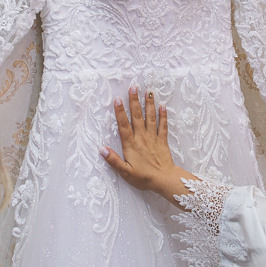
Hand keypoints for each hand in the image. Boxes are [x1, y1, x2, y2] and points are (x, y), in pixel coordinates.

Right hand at [101, 87, 197, 204]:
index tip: (118, 99)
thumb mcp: (125, 172)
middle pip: (137, 116)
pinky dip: (163, 115)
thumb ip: (113, 160)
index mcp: (131, 144)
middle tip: (133, 87)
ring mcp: (153, 138)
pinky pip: (163, 126)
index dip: (120, 112)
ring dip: (148, 104)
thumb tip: (101, 149)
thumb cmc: (144, 177)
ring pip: (150, 117)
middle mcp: (142, 137)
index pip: (124, 125)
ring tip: (148, 91)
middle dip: (134, 101)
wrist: (164, 180)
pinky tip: (162, 106)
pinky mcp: (162, 140)